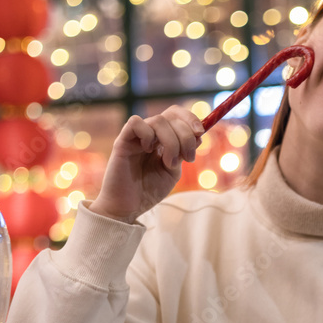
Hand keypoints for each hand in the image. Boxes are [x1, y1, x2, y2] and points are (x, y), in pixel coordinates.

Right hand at [89, 105, 203, 222]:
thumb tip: (198, 135)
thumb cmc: (148, 191)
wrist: (128, 208)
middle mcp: (150, 134)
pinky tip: (148, 151)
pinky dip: (147, 134)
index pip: (176, 115)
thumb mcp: (173, 171)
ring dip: (171, 142)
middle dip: (186, 135)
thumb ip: (183, 153)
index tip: (200, 133)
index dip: (190, 119)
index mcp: (162, 139)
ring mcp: (136, 137)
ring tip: (169, 163)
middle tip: (188, 158)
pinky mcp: (122, 142)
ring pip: (158, 120)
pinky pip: (135, 123)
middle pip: (171, 115)